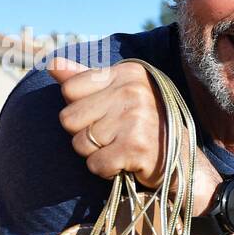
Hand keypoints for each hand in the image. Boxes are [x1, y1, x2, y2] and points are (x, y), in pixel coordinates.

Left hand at [48, 58, 165, 186]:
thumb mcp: (118, 94)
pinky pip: (96, 164)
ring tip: (120, 149)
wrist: (181, 160)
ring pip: (80, 143)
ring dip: (96, 154)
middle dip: (84, 134)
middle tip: (112, 137)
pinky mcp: (137, 147)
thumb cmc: (144, 124)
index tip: (105, 114)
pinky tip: (125, 163)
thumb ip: (84, 79)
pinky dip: (106, 170)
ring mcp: (136, 119)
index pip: (69, 89)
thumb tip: (52, 65)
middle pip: (69, 118)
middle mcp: (133, 91)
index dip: (80, 109)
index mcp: (127, 73)